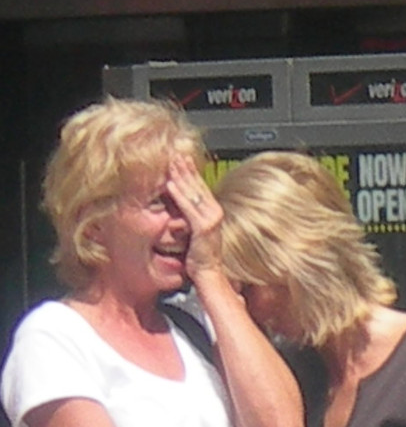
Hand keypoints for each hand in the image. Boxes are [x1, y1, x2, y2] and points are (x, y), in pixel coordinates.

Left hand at [165, 155, 225, 281]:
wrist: (209, 274)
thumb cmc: (201, 257)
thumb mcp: (195, 231)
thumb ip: (189, 217)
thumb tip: (177, 206)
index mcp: (212, 211)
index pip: (200, 186)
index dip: (190, 171)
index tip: (179, 157)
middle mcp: (214, 212)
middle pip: (197, 185)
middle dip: (185, 168)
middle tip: (173, 152)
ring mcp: (211, 219)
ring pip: (193, 193)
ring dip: (181, 176)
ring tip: (170, 162)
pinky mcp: (203, 227)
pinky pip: (188, 208)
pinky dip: (179, 196)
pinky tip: (170, 184)